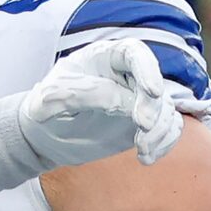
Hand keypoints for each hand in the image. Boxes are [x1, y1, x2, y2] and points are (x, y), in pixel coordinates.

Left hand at [0, 39, 200, 188]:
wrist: (44, 136)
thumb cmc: (44, 108)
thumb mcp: (52, 97)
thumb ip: (84, 94)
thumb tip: (121, 101)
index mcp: (102, 58)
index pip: (133, 53)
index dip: (147, 69)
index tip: (153, 92)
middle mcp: (125, 75)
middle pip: (153, 82)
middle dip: (154, 106)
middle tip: (142, 127)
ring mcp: (136, 99)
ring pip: (165, 108)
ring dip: (160, 130)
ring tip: (142, 149)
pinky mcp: (142, 123)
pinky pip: (166, 128)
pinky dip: (163, 143)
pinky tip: (146, 157)